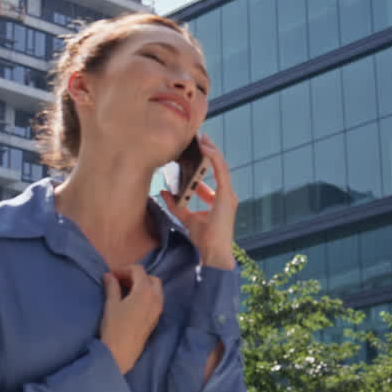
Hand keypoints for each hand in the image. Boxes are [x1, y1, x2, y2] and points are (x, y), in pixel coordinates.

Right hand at [99, 265, 162, 373]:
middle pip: (150, 278)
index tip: (111, 275)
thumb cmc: (114, 327)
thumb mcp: (111, 304)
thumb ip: (112, 286)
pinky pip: (155, 300)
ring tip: (125, 290)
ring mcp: (158, 309)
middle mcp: (156, 298)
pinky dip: (146, 295)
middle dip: (136, 276)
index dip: (124, 269)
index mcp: (145, 291)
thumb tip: (109, 275)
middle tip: (120, 281)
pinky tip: (132, 301)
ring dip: (142, 285)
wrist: (121, 353)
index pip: (139, 270)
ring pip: (155, 289)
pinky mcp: (156, 318)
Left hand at [160, 135, 236, 269]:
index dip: (205, 164)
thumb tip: (163, 192)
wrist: (213, 253)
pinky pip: (221, 172)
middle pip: (218, 168)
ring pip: (221, 167)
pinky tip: (206, 148)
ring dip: (212, 151)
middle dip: (209, 152)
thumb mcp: (186, 217)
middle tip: (200, 138)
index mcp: (219, 200)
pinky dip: (214, 159)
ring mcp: (228, 196)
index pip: (213, 177)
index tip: (198, 151)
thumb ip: (176, 205)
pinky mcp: (227, 196)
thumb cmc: (203, 239)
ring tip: (203, 139)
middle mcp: (226, 196)